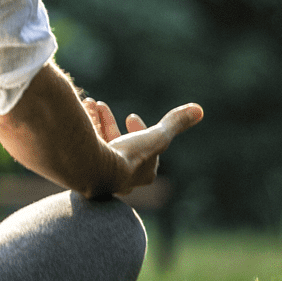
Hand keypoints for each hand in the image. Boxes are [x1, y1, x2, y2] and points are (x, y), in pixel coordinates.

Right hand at [82, 98, 203, 196]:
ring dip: (97, 121)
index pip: (146, 150)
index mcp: (142, 174)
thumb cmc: (129, 156)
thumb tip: (199, 110)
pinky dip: (85, 126)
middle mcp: (122, 177)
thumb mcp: (157, 137)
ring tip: (91, 103)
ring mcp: (100, 174)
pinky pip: (86, 145)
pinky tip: (82, 112)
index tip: (131, 116)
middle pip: (119, 146)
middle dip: (111, 123)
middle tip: (102, 104)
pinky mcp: (82, 169)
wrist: (93, 169)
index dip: (141, 130)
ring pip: (99, 143)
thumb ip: (175, 123)